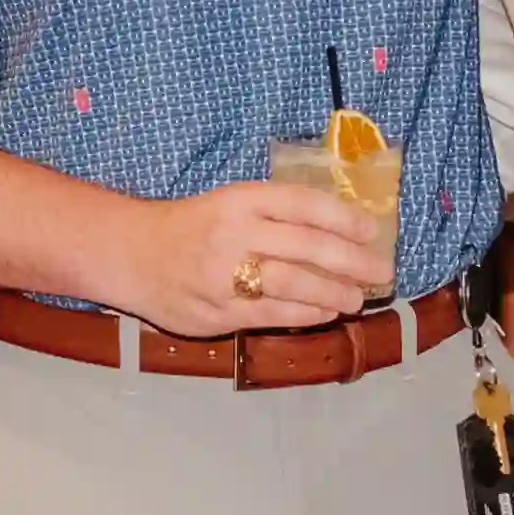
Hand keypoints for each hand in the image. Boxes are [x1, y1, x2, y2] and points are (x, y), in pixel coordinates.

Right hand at [97, 183, 388, 339]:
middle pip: (306, 246)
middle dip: (351, 260)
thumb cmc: (192, 226)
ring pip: (293, 284)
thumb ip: (275, 214)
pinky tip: (326, 313)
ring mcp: (224, 275)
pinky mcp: (217, 311)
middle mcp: (234, 233)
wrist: (131, 254)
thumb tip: (341, 229)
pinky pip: (272, 315)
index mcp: (240, 199)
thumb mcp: (230, 204)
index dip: (343, 217)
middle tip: (381, 271)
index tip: (373, 229)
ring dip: (333, 292)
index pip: (302, 203)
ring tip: (358, 298)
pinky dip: (306, 315)